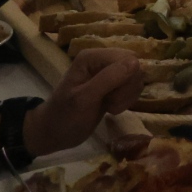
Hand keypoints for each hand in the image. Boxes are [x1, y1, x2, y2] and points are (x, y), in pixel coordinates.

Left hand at [21, 48, 143, 156]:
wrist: (54, 134)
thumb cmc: (64, 117)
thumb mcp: (83, 99)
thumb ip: (108, 79)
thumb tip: (135, 62)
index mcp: (93, 57)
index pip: (128, 59)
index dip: (126, 80)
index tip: (109, 98)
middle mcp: (102, 59)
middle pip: (135, 66)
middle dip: (127, 88)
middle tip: (110, 103)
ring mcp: (109, 71)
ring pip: (137, 77)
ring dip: (127, 96)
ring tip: (110, 106)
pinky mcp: (114, 84)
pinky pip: (133, 86)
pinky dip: (127, 99)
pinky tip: (112, 107)